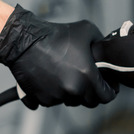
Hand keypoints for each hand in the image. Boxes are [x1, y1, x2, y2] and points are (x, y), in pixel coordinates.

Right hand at [0, 5, 117, 108]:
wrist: (24, 41)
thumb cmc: (55, 35)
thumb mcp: (87, 31)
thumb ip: (102, 45)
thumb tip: (107, 54)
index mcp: (87, 76)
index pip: (106, 96)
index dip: (110, 91)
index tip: (107, 86)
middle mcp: (72, 89)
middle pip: (90, 102)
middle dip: (91, 93)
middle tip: (87, 81)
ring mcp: (56, 96)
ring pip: (71, 101)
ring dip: (73, 94)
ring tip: (68, 77)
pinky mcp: (42, 98)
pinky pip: (54, 102)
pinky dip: (55, 94)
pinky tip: (54, 80)